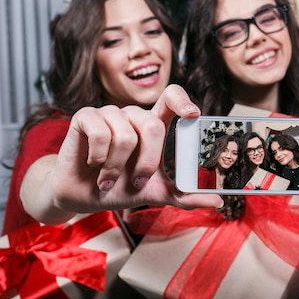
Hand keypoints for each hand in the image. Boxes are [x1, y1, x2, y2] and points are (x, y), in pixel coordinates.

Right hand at [33, 85, 221, 221]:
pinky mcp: (86, 117)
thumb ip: (185, 195)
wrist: (81, 196)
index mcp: (152, 126)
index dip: (183, 101)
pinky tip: (94, 165)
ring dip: (118, 167)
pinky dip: (99, 157)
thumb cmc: (120, 188)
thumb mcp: (156, 193)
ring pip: (125, 134)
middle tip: (137, 182)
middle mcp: (133, 115)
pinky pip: (100, 132)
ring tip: (109, 180)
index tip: (193, 115)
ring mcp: (109, 114)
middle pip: (152, 124)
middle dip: (147, 161)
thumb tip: (217, 201)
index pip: (171, 97)